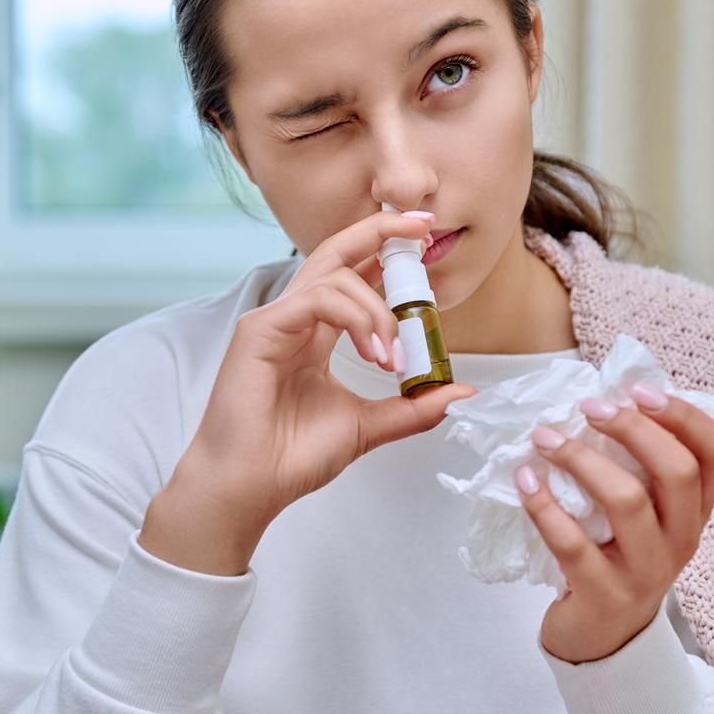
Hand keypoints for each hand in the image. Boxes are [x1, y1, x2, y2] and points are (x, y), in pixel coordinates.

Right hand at [164, 208, 476, 537]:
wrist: (251, 487)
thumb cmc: (293, 457)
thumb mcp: (369, 425)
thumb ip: (413, 407)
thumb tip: (462, 392)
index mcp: (316, 333)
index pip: (353, 275)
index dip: (387, 252)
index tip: (425, 243)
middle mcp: (295, 318)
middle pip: (338, 251)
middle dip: (382, 230)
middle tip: (423, 226)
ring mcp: (275, 320)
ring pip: (336, 276)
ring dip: (378, 310)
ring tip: (393, 358)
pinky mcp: (259, 329)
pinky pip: (317, 299)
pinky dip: (355, 318)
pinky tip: (373, 354)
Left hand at [515, 381, 713, 663]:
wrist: (605, 641)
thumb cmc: (620, 559)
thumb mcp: (647, 516)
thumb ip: (640, 467)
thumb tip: (605, 399)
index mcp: (696, 511)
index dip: (684, 415)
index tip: (638, 391)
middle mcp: (682, 539)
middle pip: (677, 471)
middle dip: (632, 429)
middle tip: (588, 408)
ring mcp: (647, 571)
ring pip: (627, 502)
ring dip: (581, 460)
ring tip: (544, 438)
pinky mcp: (604, 596)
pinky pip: (573, 544)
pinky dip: (544, 506)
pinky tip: (524, 480)